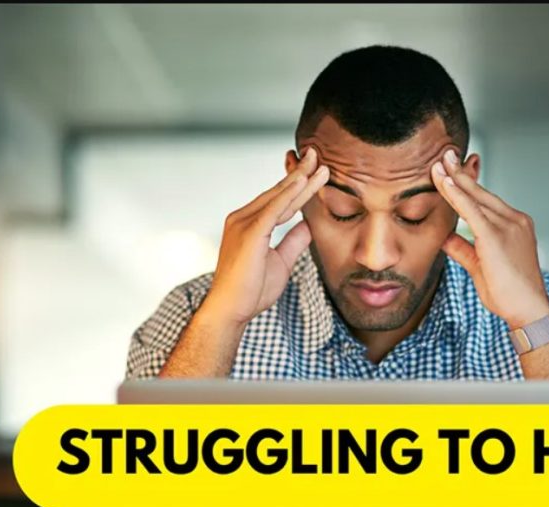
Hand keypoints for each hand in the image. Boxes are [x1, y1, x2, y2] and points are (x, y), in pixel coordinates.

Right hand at [203, 147, 328, 327]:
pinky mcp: (248, 233)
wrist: (230, 310)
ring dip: (299, 179)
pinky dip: (288, 195)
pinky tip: (302, 182)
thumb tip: (308, 225)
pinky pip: (272, 210)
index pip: (280, 201)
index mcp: (250, 224)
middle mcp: (243, 218)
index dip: (299, 186)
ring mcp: (243, 223)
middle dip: (300, 173)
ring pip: (278, 197)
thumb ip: (293, 242)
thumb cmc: (251, 290)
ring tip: (317, 163)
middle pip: (278, 192)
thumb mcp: (281, 262)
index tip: (316, 171)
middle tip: (317, 154)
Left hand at [431, 149, 548, 329]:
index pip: (486, 199)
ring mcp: (508, 226)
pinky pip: (471, 211)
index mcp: (514, 225)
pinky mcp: (496, 236)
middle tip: (445, 154)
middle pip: (481, 192)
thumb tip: (445, 238)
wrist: (527, 310)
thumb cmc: (509, 293)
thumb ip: (463, 249)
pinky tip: (445, 183)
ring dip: (455, 179)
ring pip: (475, 198)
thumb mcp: (480, 266)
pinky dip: (457, 196)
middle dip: (461, 172)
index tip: (454, 169)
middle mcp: (514, 220)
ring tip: (439, 162)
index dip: (469, 183)